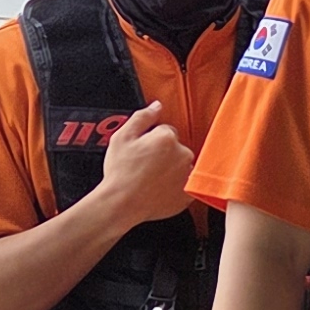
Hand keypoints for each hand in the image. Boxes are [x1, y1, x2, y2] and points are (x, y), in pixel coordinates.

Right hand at [97, 103, 197, 224]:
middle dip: (163, 154)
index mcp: (167, 138)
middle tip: (144, 166)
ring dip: (171, 169)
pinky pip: (186, 184)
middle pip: (176, 148)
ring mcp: (188, 175)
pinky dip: (176, 186)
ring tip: (151, 179)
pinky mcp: (189, 194)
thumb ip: (142, 117)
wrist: (122, 203)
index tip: (142, 151)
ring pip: (181, 166)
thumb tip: (157, 106)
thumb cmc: (120, 173)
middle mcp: (183, 154)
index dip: (151, 140)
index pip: (165, 131)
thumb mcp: (122, 137)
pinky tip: (159, 189)